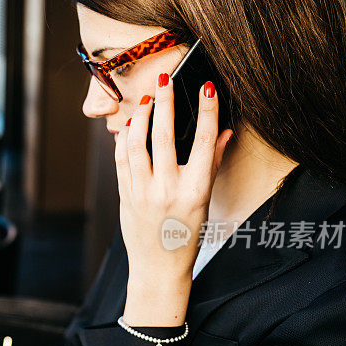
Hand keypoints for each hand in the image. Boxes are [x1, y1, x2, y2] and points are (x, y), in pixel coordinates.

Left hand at [116, 75, 232, 325]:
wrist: (158, 267)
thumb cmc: (186, 235)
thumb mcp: (205, 201)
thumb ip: (212, 164)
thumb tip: (224, 131)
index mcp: (195, 191)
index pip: (204, 143)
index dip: (207, 113)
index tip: (207, 89)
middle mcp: (167, 190)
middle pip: (164, 136)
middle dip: (165, 102)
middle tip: (164, 79)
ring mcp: (142, 193)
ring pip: (136, 144)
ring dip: (140, 117)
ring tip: (146, 100)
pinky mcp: (124, 196)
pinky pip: (121, 161)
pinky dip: (123, 140)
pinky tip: (129, 126)